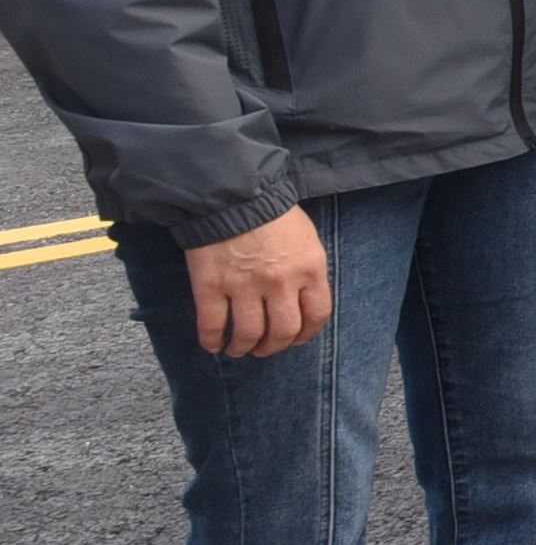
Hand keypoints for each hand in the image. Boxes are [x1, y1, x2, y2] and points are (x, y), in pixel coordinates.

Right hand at [186, 206, 330, 357]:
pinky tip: (213, 345)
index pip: (316, 315)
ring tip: (239, 349)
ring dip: (244, 347)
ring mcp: (243, 287)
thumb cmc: (272, 213)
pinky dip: (212, 341)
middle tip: (265, 348)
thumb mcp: (306, 239)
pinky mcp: (210, 286)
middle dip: (275, 346)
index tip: (296, 339)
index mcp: (309, 269)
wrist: (230, 195)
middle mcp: (280, 283)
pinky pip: (212, 325)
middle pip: (283, 331)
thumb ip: (307, 270)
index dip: (306, 334)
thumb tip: (302, 300)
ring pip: (249, 334)